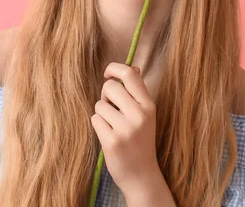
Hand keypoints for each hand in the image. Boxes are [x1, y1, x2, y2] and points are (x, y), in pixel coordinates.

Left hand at [90, 62, 160, 194]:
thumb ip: (137, 93)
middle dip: (105, 95)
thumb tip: (132, 67)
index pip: (130, 75)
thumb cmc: (140, 141)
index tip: (108, 74)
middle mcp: (139, 115)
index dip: (114, 68)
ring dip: (102, 114)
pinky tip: (108, 136)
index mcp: (149, 106)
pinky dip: (98, 126)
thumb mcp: (145, 115)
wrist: (142, 176)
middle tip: (112, 109)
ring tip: (113, 127)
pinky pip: (95, 119)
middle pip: (110, 87)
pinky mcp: (112, 141)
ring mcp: (126, 128)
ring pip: (99, 104)